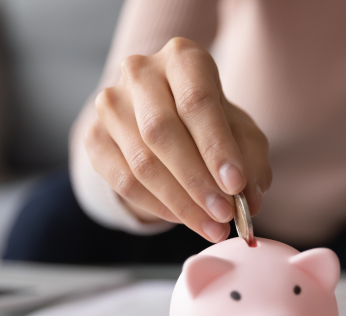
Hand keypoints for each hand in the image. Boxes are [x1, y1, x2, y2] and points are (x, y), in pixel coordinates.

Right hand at [85, 37, 270, 241]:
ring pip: (142, 161)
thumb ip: (251, 162)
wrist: (167, 119)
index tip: (236, 185)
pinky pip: (124, 181)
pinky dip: (158, 206)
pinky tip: (184, 218)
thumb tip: (249, 199)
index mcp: (182, 58)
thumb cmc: (211, 124)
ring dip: (180, 202)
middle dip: (197, 181)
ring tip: (211, 226)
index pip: (196, 101)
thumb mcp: (242, 134)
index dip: (216, 147)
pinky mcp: (94, 137)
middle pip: (162, 131)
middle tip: (224, 214)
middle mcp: (140, 72)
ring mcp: (111, 104)